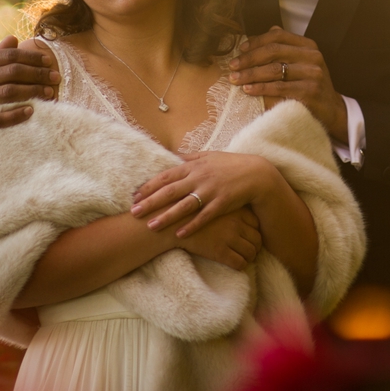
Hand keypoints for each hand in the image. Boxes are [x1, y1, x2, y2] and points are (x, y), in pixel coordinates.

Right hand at [0, 37, 59, 138]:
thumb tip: (14, 38)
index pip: (10, 56)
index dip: (32, 57)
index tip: (49, 61)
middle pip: (12, 73)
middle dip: (37, 74)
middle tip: (55, 78)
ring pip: (7, 94)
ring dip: (32, 92)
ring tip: (49, 93)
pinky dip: (16, 115)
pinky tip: (31, 111)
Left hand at [133, 151, 268, 246]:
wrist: (255, 175)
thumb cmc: (230, 165)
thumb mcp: (209, 156)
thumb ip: (189, 157)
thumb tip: (171, 155)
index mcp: (194, 166)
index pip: (166, 176)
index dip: (150, 186)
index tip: (135, 195)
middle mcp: (199, 177)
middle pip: (170, 191)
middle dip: (151, 202)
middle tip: (134, 212)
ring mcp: (210, 191)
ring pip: (184, 206)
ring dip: (167, 217)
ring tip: (151, 226)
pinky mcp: (221, 204)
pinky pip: (203, 217)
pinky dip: (191, 226)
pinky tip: (179, 235)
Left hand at [232, 33, 349, 147]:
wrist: (332, 111)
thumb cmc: (311, 86)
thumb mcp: (303, 63)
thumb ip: (285, 49)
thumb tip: (257, 36)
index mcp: (309, 46)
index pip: (278, 35)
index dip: (257, 40)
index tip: (240, 49)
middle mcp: (312, 57)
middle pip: (273, 51)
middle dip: (249, 59)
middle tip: (232, 66)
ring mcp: (312, 74)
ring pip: (274, 70)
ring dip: (250, 74)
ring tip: (235, 79)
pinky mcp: (309, 93)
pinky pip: (279, 88)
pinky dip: (260, 89)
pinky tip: (248, 90)